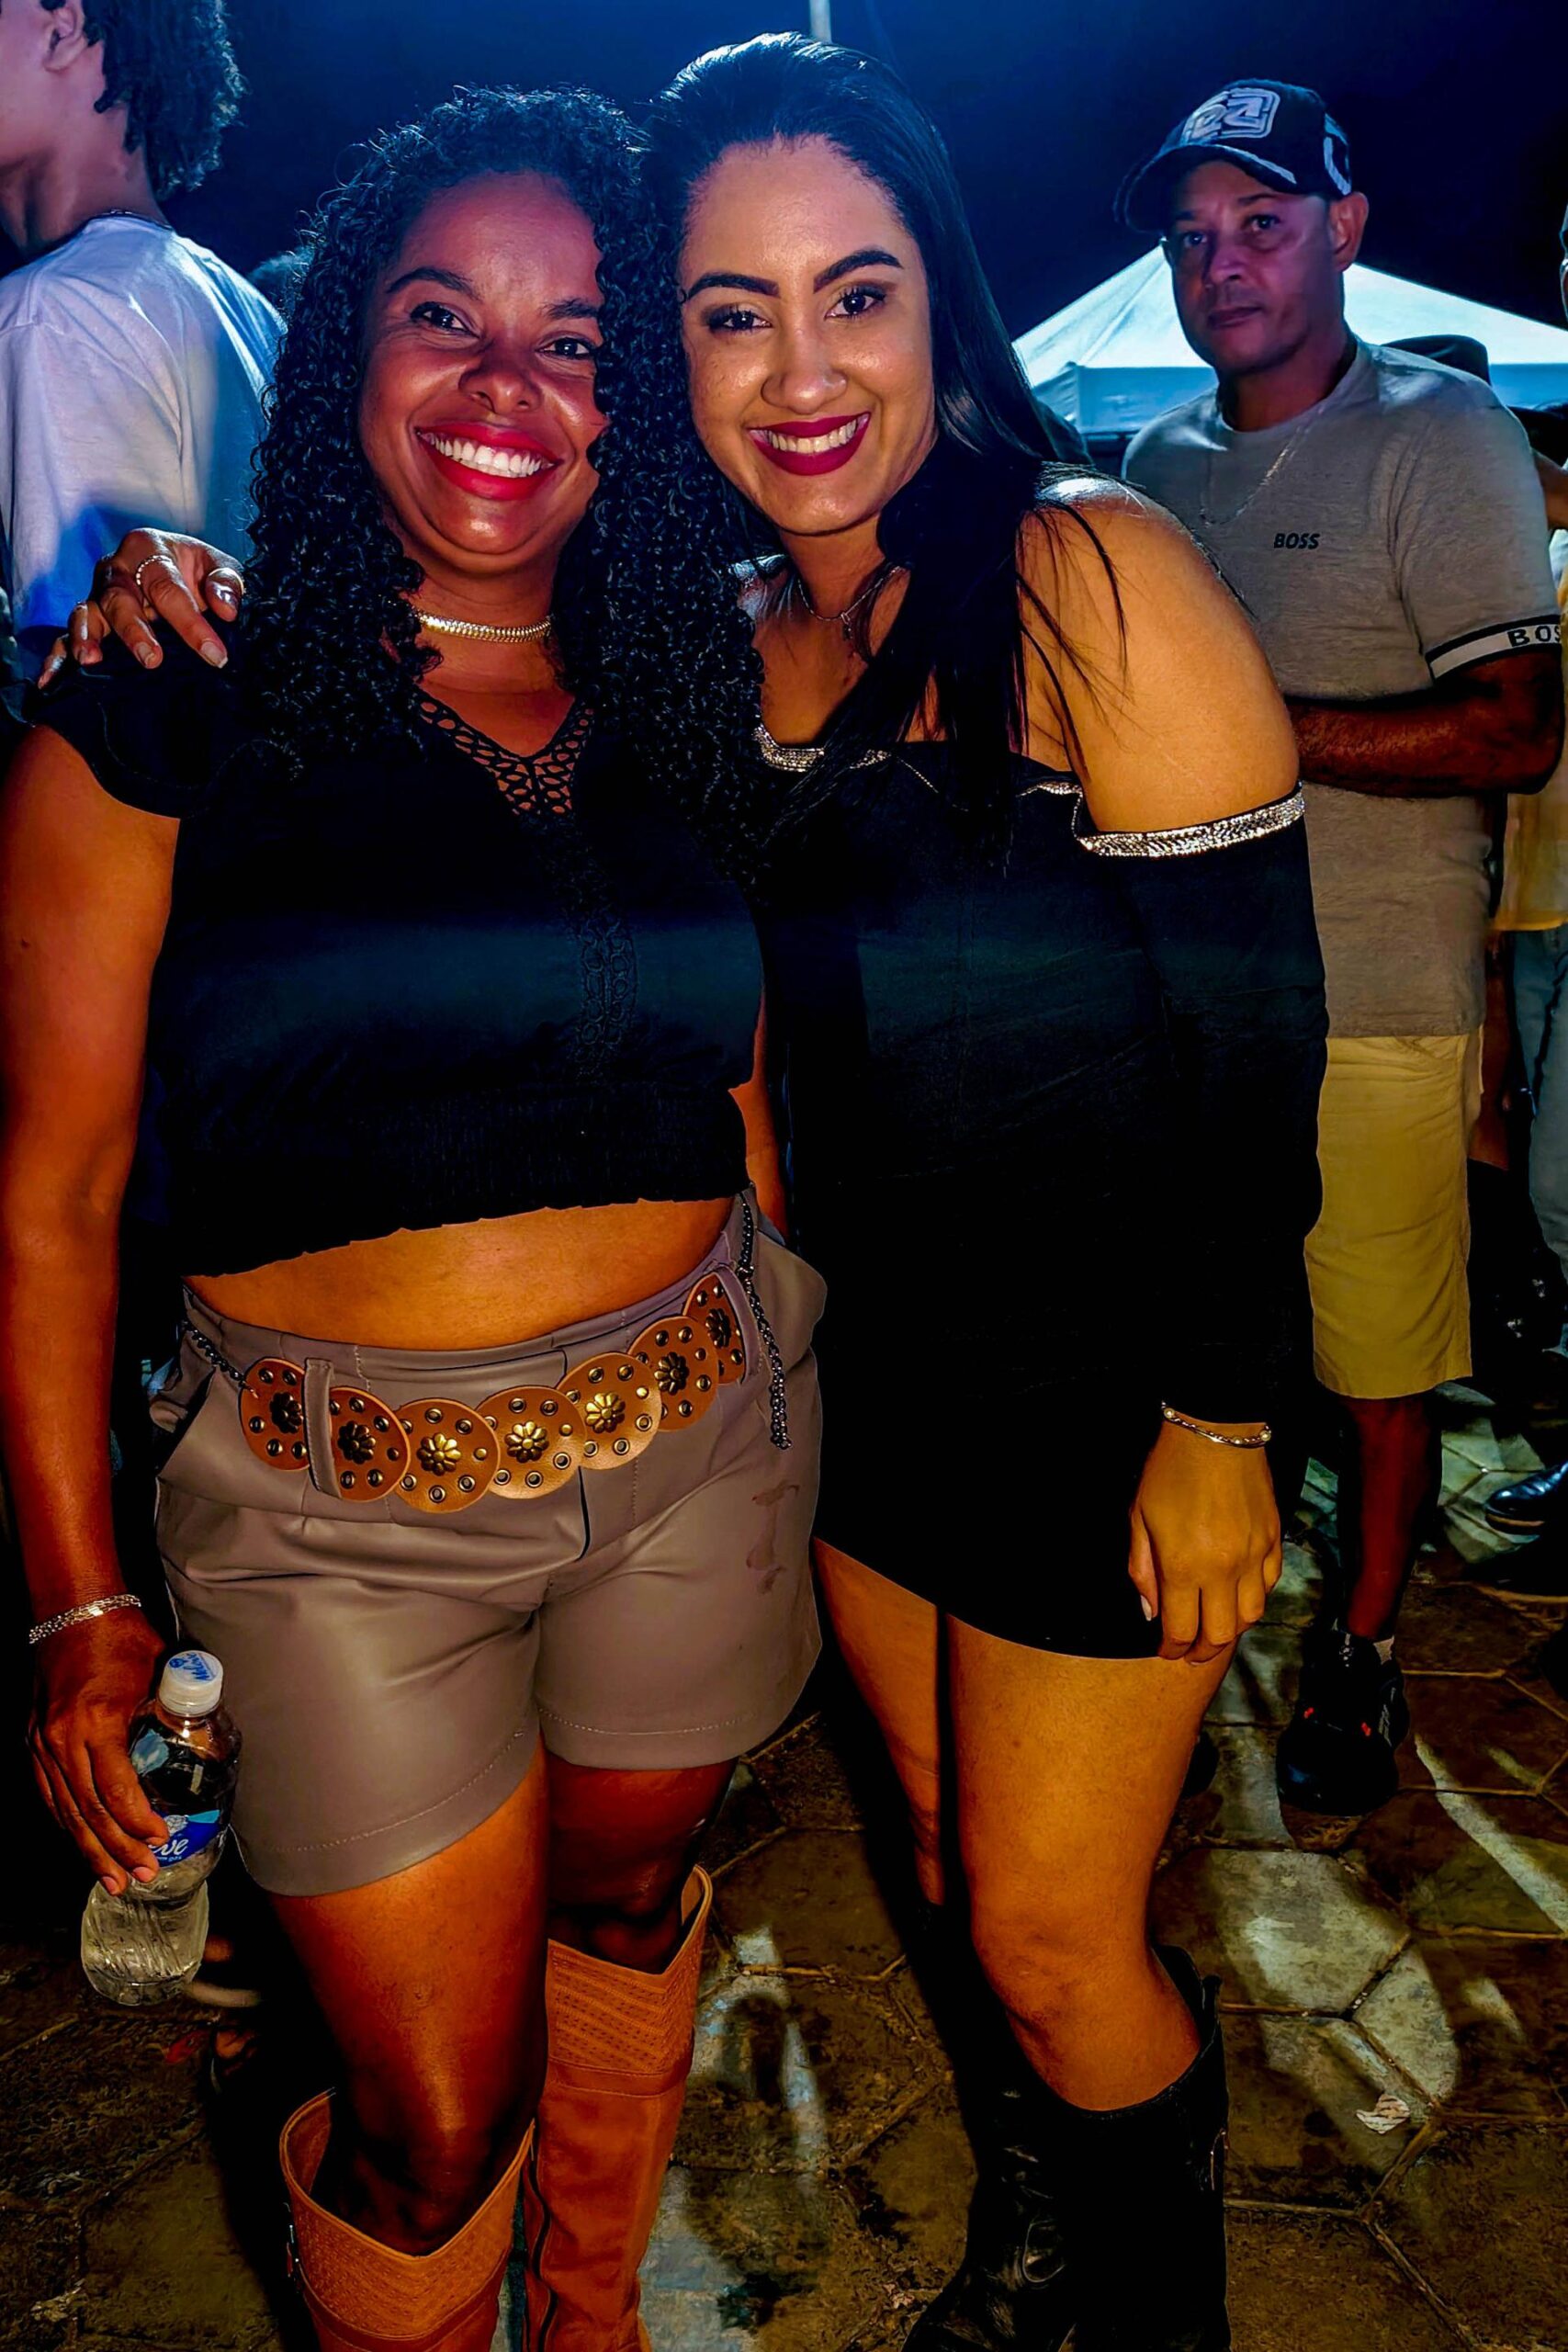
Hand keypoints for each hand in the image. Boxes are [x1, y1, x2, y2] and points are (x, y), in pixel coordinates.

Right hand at [28, 1608, 169, 1893]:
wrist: (74, 1615)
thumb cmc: (123, 1640)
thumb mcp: (158, 1671)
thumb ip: (177, 1709)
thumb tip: (211, 1740)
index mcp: (98, 1721)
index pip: (116, 1788)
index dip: (137, 1821)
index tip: (159, 1839)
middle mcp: (64, 1738)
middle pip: (89, 1810)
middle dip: (117, 1848)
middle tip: (142, 1875)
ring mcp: (43, 1743)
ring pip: (66, 1810)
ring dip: (90, 1848)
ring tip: (113, 1880)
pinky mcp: (34, 1743)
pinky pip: (50, 1795)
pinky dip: (67, 1824)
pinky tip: (83, 1844)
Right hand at [38, 530, 244, 687]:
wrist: (179, 571)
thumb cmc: (199, 571)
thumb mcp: (219, 567)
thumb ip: (227, 582)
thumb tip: (225, 608)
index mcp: (149, 549)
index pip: (169, 588)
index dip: (192, 624)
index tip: (215, 655)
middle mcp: (117, 569)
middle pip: (119, 599)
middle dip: (135, 630)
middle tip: (152, 660)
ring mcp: (98, 594)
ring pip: (87, 612)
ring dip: (87, 636)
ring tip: (90, 660)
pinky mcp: (88, 618)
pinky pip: (66, 634)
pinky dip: (58, 656)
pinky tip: (52, 679)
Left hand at [1127, 1421, 1281, 1663]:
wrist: (1216, 1429)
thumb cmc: (1170, 1470)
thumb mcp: (1139, 1517)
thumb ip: (1143, 1569)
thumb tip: (1151, 1611)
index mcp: (1183, 1565)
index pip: (1181, 1629)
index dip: (1171, 1648)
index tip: (1165, 1651)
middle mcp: (1223, 1569)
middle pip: (1220, 1634)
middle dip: (1202, 1650)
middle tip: (1190, 1651)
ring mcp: (1254, 1556)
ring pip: (1251, 1615)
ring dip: (1231, 1629)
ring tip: (1214, 1627)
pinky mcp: (1274, 1540)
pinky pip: (1270, 1585)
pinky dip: (1254, 1598)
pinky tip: (1237, 1594)